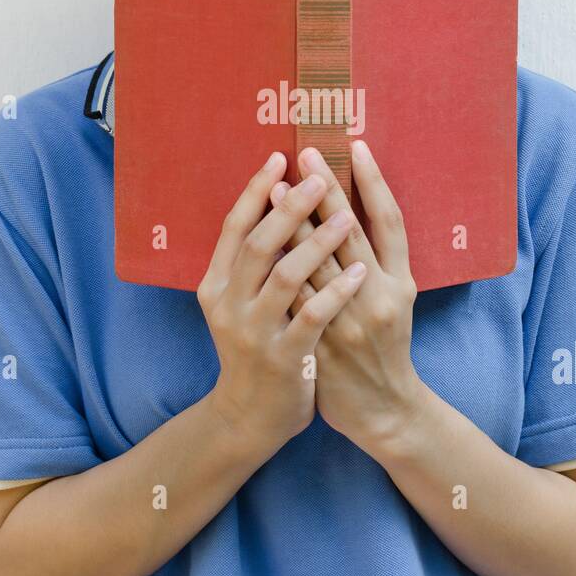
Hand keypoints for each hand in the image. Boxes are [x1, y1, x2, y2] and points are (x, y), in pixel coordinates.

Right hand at [197, 151, 367, 453]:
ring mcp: (255, 333)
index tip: (280, 157)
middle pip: (259, 243)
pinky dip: (337, 291)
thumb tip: (279, 201)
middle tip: (320, 175)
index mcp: (216, 285)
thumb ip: (250, 263)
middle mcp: (229, 305)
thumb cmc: (255, 348)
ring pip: (286, 276)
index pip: (233, 226)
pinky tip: (359, 271)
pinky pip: (313, 317)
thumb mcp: (238, 304)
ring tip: (346, 215)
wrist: (250, 417)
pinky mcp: (283, 359)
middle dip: (291, 206)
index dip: (256, 190)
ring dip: (318, 241)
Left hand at [268, 141, 426, 452]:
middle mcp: (379, 296)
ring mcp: (350, 321)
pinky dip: (277, 268)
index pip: (391, 221)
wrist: (383, 411)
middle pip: (350, 233)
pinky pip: (294, 298)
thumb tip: (351, 211)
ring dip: (293, 223)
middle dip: (326, 190)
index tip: (355, 147)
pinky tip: (259, 243)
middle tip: (306, 154)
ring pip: (316, 262)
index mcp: (402, 282)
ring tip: (275, 189)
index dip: (374, 182)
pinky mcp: (323, 342)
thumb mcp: (396, 300)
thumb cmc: (386, 348)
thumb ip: (379, 261)